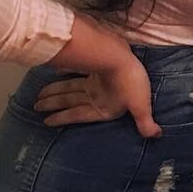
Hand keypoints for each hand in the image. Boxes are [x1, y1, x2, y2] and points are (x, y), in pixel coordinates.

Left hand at [33, 53, 161, 138]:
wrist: (128, 56)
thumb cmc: (132, 82)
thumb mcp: (140, 106)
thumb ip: (144, 122)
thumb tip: (157, 134)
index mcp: (105, 106)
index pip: (79, 114)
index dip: (63, 118)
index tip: (46, 121)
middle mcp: (98, 95)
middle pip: (71, 100)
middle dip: (53, 103)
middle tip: (35, 106)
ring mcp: (94, 82)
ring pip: (69, 89)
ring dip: (54, 93)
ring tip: (37, 97)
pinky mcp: (93, 70)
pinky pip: (74, 74)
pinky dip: (64, 73)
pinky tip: (53, 73)